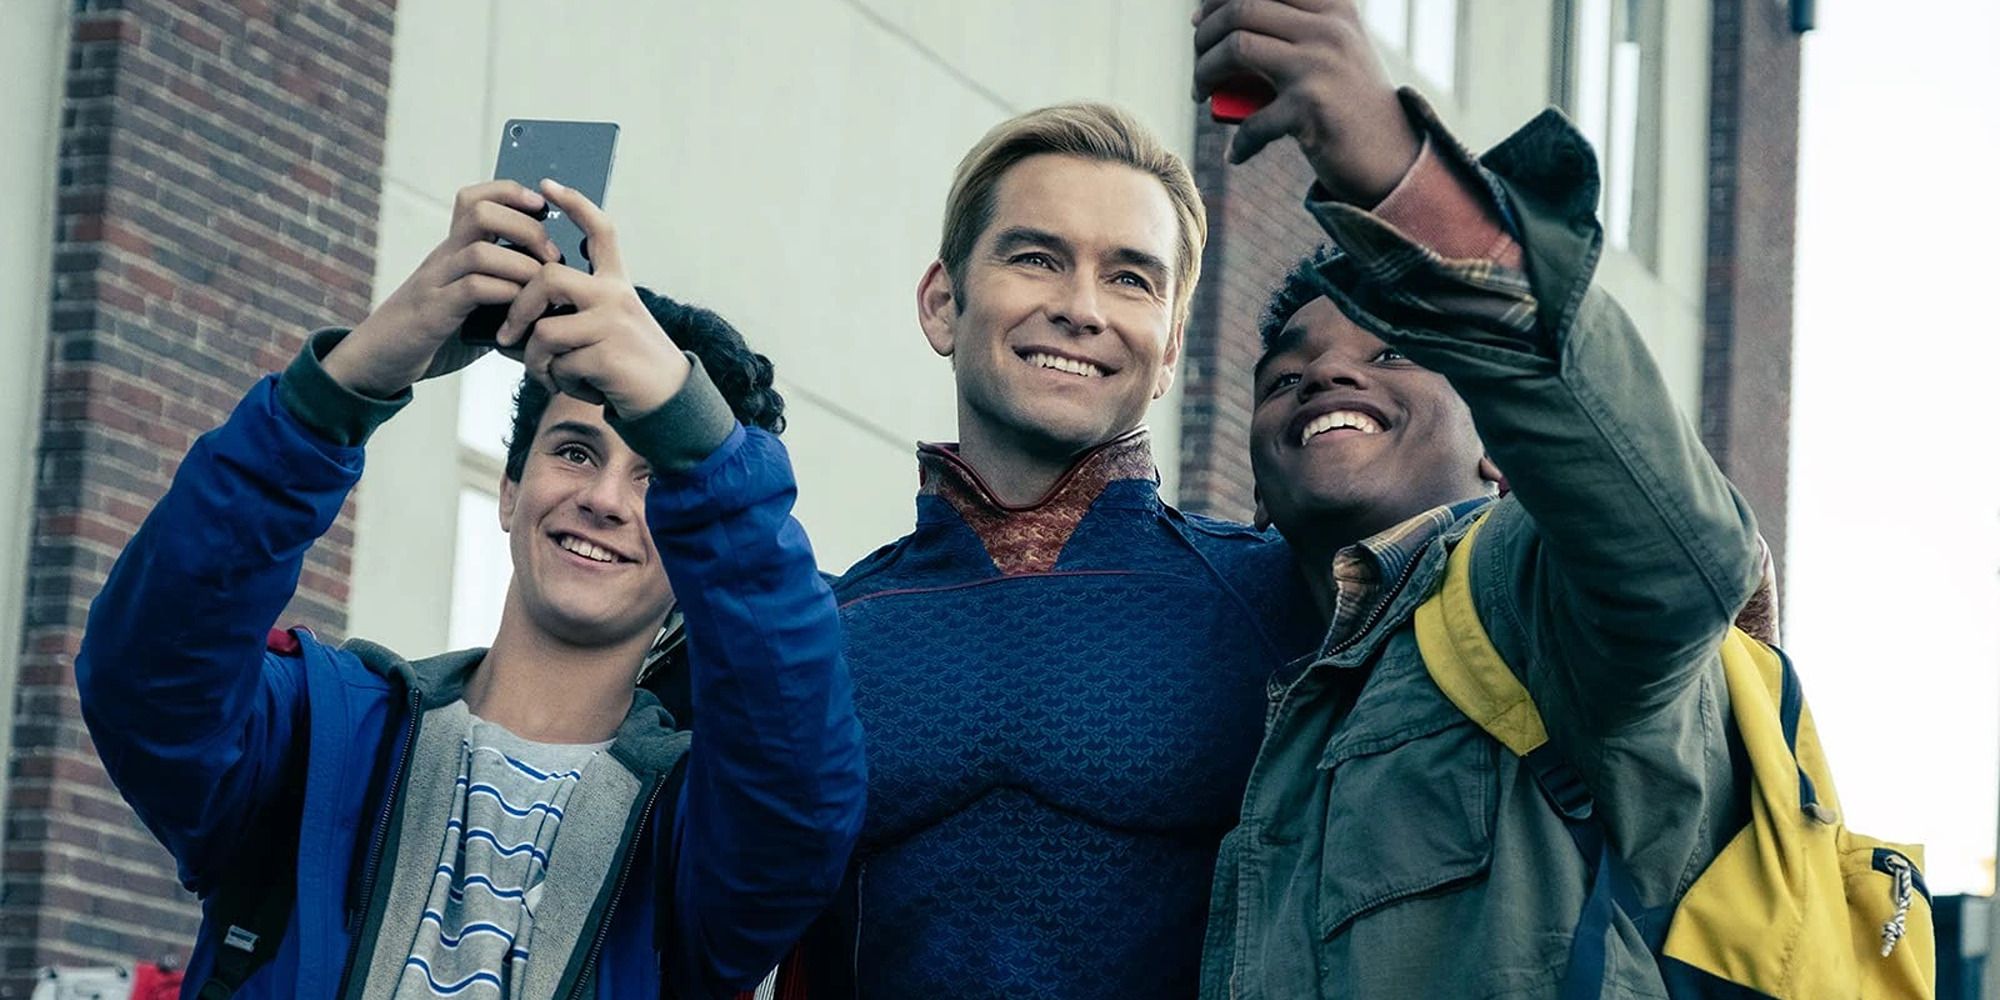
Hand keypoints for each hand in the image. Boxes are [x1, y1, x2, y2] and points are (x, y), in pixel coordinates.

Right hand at [324, 181, 558, 396]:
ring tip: (542, 284)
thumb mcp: (470, 306)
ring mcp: (436, 284)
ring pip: (479, 251)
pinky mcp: (433, 314)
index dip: (510, 193)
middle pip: (480, 212)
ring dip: (521, 265)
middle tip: (552, 255)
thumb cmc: (432, 336)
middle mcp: (443, 260)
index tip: (542, 207)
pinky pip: (472, 289)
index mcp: (452, 252)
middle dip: (525, 226)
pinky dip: (504, 294)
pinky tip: (519, 309)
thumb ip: (501, 293)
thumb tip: (550, 292)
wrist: (376, 362)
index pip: (475, 199)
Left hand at [496, 179, 689, 418]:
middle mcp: (616, 296)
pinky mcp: (609, 357)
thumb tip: (525, 314)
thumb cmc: (628, 363)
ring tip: (547, 375)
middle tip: (508, 334)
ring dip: (535, 361)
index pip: (600, 231)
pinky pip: (560, 366)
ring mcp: (613, 325)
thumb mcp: (609, 326)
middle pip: (548, 279)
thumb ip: (577, 310)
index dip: (575, 204)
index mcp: (616, 284)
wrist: (669, 400)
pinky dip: (558, 382)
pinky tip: (577, 387)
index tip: (548, 185)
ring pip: (545, 331)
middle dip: (518, 308)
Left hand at [1192, 0, 1421, 204]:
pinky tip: (1237, 153)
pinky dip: (1238, 142)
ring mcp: (1321, 66)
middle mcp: (1329, 29)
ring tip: (1202, 94)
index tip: (1199, 19)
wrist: (1392, 158)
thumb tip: (1220, 22)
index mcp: (1333, 9)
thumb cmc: (1348, 107)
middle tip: (1199, 65)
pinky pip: (1252, 119)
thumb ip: (1295, 31)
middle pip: (1241, 8)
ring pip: (1236, 47)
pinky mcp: (1312, 107)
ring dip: (1204, 73)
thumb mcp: (1333, 54)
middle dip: (1203, 36)